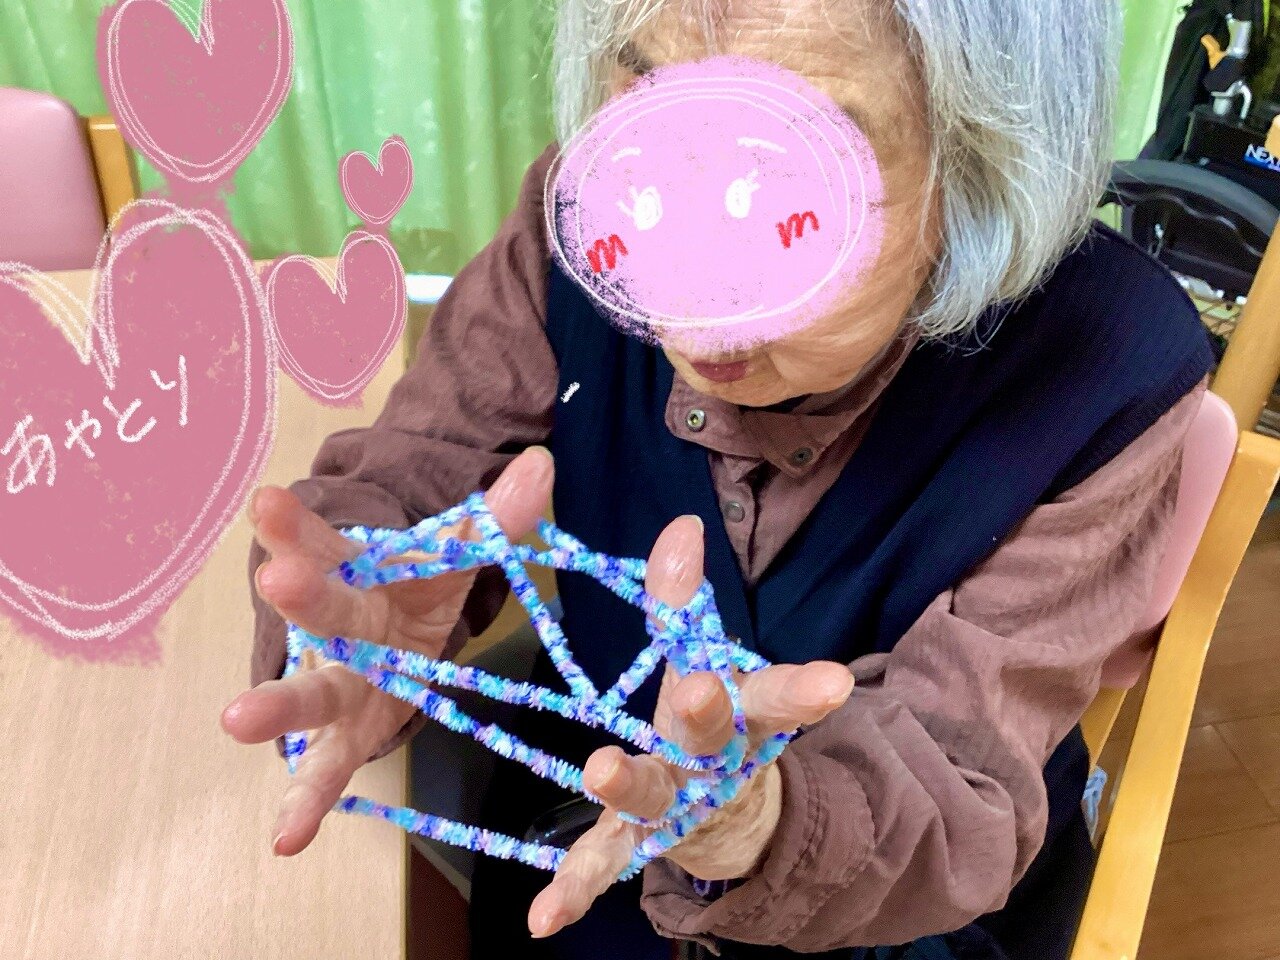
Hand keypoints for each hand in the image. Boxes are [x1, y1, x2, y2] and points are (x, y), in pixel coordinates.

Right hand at [220, 447, 553, 855]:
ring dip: (280, 707)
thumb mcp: (458, 551)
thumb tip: (541, 465)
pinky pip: (330, 767)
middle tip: (274, 582)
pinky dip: (307, 800)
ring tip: (237, 720)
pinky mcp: (351, 732)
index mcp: (361, 571)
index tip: (266, 501)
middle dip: (301, 597)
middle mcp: (341, 625)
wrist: (400, 626)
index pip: (330, 541)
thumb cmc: (418, 582)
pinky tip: (286, 837)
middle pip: (323, 611)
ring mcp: (340, 683)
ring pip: (313, 695)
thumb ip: (495, 517)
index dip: (300, 525)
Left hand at [527, 515, 854, 937]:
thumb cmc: (716, 722)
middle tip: (701, 690)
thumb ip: (687, 599)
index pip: (775, 692)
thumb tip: (682, 524)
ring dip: (629, 781)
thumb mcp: (708, 658)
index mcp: (738, 711)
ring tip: (600, 768)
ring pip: (652, 795)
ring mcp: (673, 806)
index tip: (835, 683)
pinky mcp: (634, 840)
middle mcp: (711, 761)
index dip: (803, 688)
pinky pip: (601, 862)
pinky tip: (541, 919)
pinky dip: (573, 888)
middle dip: (707, 714)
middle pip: (712, 736)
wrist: (730, 816)